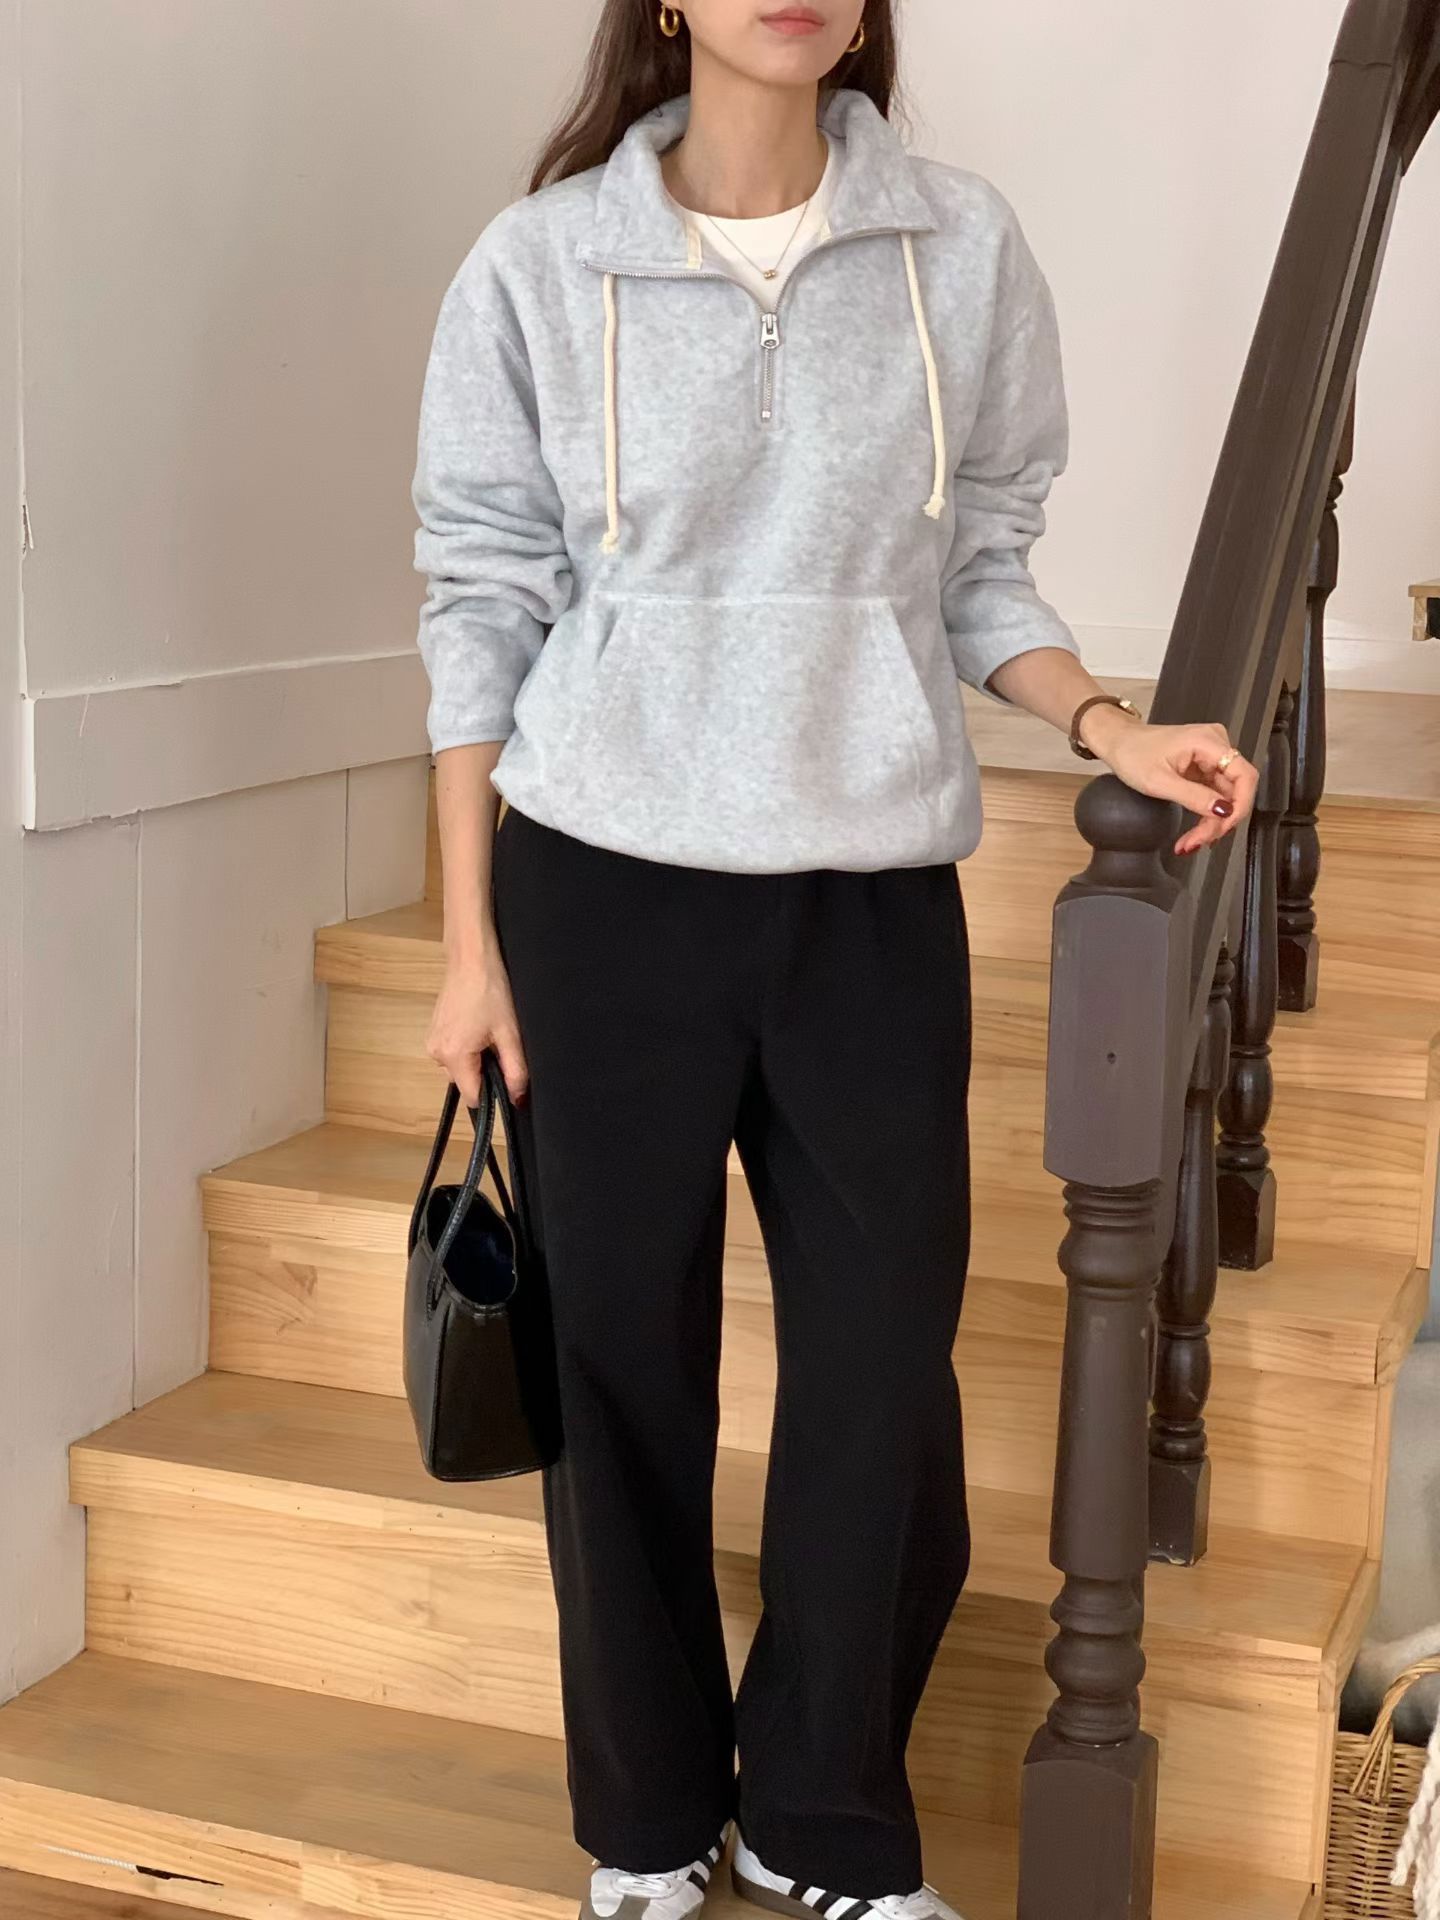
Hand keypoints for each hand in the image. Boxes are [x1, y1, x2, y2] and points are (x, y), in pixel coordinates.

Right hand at [427, 939, 529, 1107]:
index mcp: (454, 1056)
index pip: (472, 1098)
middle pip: (465, 1083)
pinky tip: (476, 1027)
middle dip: (483, 1072)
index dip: (492, 1093)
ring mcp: (431, 1043)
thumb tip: (517, 1099)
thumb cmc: (491, 990)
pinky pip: (451, 1054)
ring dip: (474, 1060)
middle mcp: (436, 1054)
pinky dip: (466, 1049)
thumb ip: (515, 1071)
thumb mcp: (510, 1033)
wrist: (470, 959)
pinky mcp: (432, 1033)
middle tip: (497, 1045)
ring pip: (459, 1069)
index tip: (505, 1076)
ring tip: (486, 1032)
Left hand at [1080, 707, 1259, 856]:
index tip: (1225, 826)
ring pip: (1226, 796)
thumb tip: (1223, 811)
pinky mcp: (1205, 766)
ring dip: (1212, 822)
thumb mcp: (1159, 782)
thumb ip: (1194, 797)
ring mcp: (1211, 755)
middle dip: (1219, 821)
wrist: (1118, 743)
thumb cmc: (1132, 753)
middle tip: (1199, 841)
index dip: (1240, 805)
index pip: (1244, 775)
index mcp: (1207, 741)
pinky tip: (1196, 830)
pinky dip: (1206, 814)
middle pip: (1234, 790)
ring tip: (1192, 841)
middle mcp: (1215, 744)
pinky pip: (1215, 794)